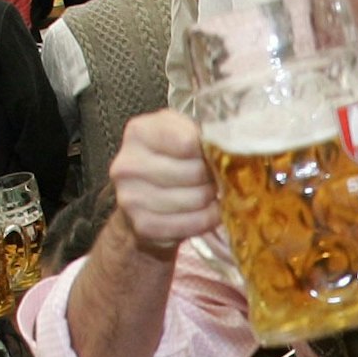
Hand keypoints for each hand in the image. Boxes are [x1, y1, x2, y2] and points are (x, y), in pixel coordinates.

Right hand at [108, 110, 220, 247]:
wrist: (141, 196)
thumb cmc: (167, 158)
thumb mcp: (179, 131)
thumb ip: (198, 132)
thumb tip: (229, 145)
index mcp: (139, 133)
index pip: (189, 142)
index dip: (210, 150)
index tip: (213, 154)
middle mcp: (129, 164)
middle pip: (194, 172)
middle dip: (213, 176)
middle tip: (215, 177)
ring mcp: (132, 197)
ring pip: (195, 199)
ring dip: (212, 198)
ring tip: (210, 193)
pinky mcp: (143, 225)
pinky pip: (190, 224)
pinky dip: (207, 219)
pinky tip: (207, 212)